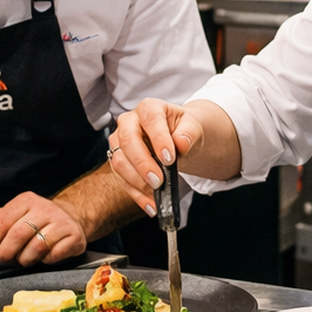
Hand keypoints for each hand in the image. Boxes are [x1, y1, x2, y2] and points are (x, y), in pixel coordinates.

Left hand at [0, 192, 86, 265]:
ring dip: (25, 259)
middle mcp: (45, 208)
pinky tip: (43, 257)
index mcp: (25, 201)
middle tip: (5, 258)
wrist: (68, 219)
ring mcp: (61, 222)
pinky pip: (54, 255)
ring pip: (36, 247)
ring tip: (23, 259)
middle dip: (6, 252)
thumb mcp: (7, 217)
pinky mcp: (74, 237)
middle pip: (18, 234)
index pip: (2, 221)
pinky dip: (45, 261)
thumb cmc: (32, 221)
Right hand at [107, 98, 200, 214]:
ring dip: (136, 181)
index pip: (151, 120)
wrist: (176, 139)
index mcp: (149, 108)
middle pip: (128, 141)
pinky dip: (136, 194)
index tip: (170, 159)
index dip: (159, 139)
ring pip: (119, 161)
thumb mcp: (193, 127)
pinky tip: (150, 204)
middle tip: (159, 181)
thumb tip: (181, 142)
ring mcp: (120, 141)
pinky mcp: (118, 159)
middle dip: (143, 164)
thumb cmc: (182, 130)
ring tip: (156, 194)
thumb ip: (189, 133)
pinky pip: (121, 178)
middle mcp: (129, 121)